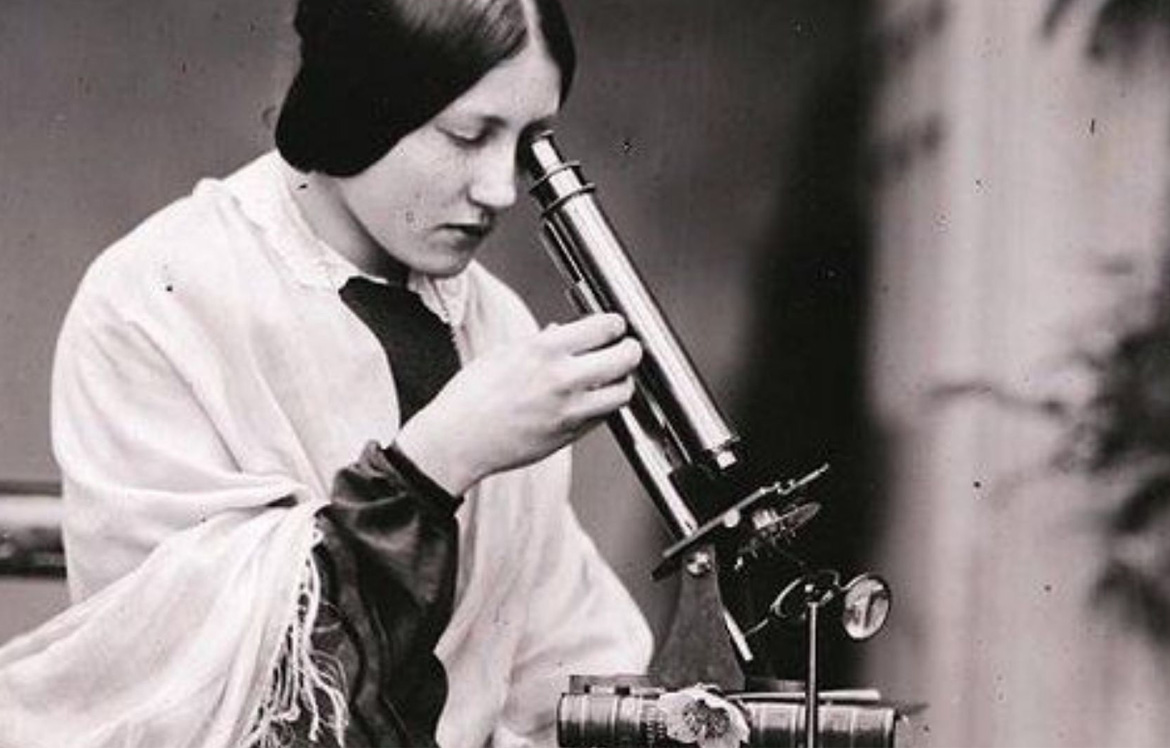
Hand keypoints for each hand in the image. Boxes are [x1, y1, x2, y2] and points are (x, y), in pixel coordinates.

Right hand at [394, 313, 641, 495]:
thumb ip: (540, 342)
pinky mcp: (571, 434)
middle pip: (624, 357)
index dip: (614, 324)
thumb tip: (563, 331)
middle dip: (630, 349)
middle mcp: (563, 378)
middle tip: (627, 348)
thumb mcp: (502, 354)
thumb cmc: (471, 397)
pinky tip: (594, 399)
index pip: (603, 327)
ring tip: (616, 377)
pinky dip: (605, 405)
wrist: (458, 440)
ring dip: (624, 381)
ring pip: (622, 392)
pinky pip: (603, 416)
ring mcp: (570, 409)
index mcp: (544, 350)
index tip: (614, 326)